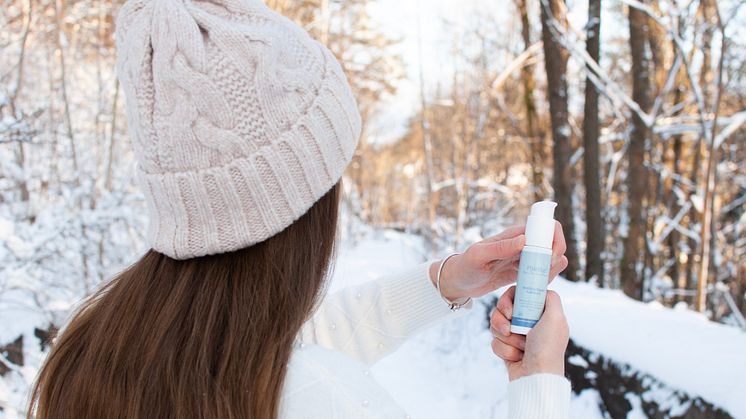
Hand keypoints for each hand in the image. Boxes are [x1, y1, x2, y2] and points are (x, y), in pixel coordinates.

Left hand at [429, 224, 568, 300]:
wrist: (458, 282)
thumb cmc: (465, 266)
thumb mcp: (479, 256)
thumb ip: (500, 248)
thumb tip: (524, 240)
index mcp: (514, 234)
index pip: (545, 227)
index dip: (554, 239)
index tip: (550, 257)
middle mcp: (522, 244)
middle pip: (552, 243)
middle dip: (555, 258)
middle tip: (543, 274)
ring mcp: (523, 258)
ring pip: (550, 259)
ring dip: (551, 270)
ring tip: (537, 282)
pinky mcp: (521, 273)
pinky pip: (541, 273)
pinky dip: (544, 279)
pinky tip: (535, 286)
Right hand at [489, 286, 568, 380]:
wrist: (535, 377)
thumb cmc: (547, 348)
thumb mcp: (556, 318)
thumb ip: (551, 298)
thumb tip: (543, 289)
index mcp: (540, 314)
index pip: (517, 295)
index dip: (510, 300)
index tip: (511, 310)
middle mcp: (528, 323)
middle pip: (503, 309)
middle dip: (502, 319)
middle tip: (510, 328)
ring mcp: (517, 336)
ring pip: (496, 325)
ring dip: (505, 337)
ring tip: (519, 347)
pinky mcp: (507, 348)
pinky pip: (494, 341)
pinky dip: (504, 349)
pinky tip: (516, 357)